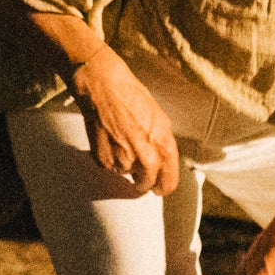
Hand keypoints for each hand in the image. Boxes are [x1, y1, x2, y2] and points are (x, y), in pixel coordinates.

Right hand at [72, 50, 183, 198]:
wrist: (105, 85)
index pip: (169, 182)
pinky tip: (108, 139)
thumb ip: (162, 143)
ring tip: (120, 141)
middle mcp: (147, 155)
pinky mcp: (104, 158)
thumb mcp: (159, 119)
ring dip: (123, 164)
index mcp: (165, 146)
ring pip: (125, 174)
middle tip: (138, 175)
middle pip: (146, 184)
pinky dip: (108, 158)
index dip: (163, 187)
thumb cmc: (132, 97)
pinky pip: (108, 166)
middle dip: (143, 182)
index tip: (158, 188)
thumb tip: (163, 160)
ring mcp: (124, 159)